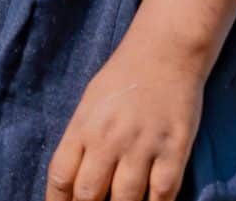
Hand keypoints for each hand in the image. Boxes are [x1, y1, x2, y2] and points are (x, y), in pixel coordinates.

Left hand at [45, 36, 206, 200]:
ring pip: (125, 200)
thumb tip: (73, 182)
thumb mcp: (90, 104)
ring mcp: (142, 145)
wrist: (166, 50)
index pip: (60, 177)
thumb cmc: (124, 77)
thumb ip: (81, 141)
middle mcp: (109, 138)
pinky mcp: (174, 149)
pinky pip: (163, 194)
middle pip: (88, 194)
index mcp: (83, 126)